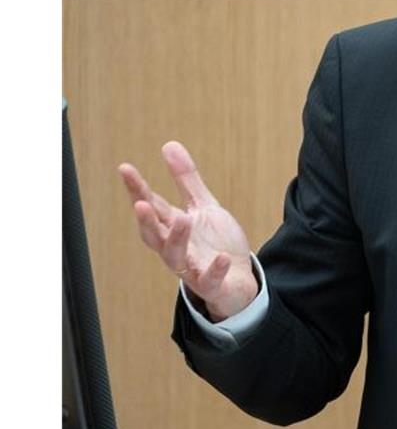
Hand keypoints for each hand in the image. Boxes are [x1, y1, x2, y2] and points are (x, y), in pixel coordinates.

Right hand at [118, 141, 258, 320]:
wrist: (239, 280)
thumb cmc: (215, 243)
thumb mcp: (204, 207)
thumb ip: (186, 180)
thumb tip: (169, 145)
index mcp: (173, 227)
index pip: (152, 206)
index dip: (138, 189)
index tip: (125, 168)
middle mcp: (177, 248)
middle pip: (154, 234)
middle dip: (146, 220)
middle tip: (140, 203)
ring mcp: (192, 267)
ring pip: (175, 257)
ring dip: (176, 239)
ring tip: (182, 219)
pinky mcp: (212, 283)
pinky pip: (210, 279)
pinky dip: (214, 269)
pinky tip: (221, 258)